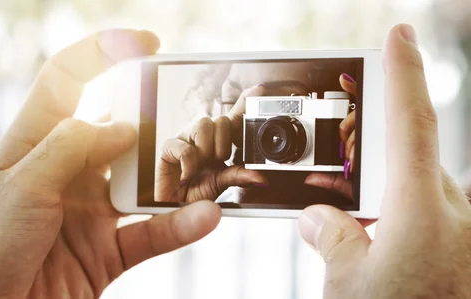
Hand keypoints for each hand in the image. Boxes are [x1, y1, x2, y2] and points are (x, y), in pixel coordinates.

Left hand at [0, 29, 221, 298]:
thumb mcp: (21, 185)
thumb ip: (72, 147)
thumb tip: (124, 126)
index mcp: (33, 145)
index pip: (66, 82)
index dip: (101, 53)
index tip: (144, 43)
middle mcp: (65, 173)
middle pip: (117, 132)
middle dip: (153, 122)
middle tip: (188, 117)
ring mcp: (87, 212)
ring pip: (142, 185)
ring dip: (175, 179)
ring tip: (207, 169)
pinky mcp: (105, 251)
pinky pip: (150, 233)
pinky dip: (179, 226)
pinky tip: (202, 217)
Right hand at [155, 85, 267, 202]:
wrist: (175, 207)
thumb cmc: (197, 193)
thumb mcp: (223, 183)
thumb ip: (241, 175)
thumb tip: (262, 178)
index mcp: (218, 142)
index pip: (233, 118)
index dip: (244, 102)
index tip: (258, 90)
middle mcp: (203, 137)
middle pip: (221, 120)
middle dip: (223, 144)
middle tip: (217, 161)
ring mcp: (186, 139)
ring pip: (204, 125)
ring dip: (207, 150)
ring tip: (201, 167)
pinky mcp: (169, 147)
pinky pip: (186, 147)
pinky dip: (190, 164)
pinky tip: (187, 175)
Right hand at [298, 24, 470, 297]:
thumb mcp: (348, 286)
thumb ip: (332, 239)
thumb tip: (316, 218)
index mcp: (424, 210)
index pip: (409, 120)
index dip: (402, 71)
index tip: (398, 33)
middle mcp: (461, 213)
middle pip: (415, 172)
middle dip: (382, 187)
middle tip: (354, 220)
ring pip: (430, 207)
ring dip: (401, 224)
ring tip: (379, 263)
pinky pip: (445, 229)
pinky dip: (420, 242)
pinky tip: (404, 273)